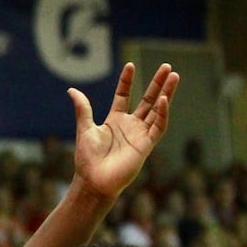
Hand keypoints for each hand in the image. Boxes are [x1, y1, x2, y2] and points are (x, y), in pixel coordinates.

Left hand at [71, 62, 178, 199]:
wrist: (93, 181)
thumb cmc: (88, 159)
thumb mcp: (85, 129)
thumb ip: (83, 109)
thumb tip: (72, 90)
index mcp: (115, 121)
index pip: (124, 96)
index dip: (127, 81)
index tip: (130, 66)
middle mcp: (130, 125)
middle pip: (147, 100)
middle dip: (158, 83)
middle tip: (167, 66)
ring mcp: (140, 134)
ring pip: (158, 110)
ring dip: (166, 93)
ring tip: (174, 75)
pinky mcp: (146, 145)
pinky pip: (158, 127)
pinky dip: (162, 113)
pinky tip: (164, 99)